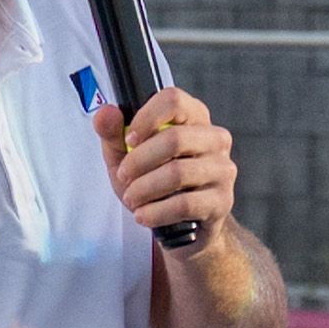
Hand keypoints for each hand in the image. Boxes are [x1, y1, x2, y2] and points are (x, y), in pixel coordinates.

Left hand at [89, 86, 238, 246]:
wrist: (181, 227)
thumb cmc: (155, 182)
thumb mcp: (126, 157)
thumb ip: (113, 133)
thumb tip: (106, 113)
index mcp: (193, 117)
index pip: (173, 100)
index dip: (146, 118)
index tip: (129, 139)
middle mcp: (214, 138)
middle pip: (175, 138)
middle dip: (139, 161)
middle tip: (124, 176)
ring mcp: (223, 169)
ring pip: (178, 173)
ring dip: (145, 189)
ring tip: (132, 198)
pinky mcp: (222, 200)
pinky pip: (185, 204)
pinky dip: (156, 211)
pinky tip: (144, 215)